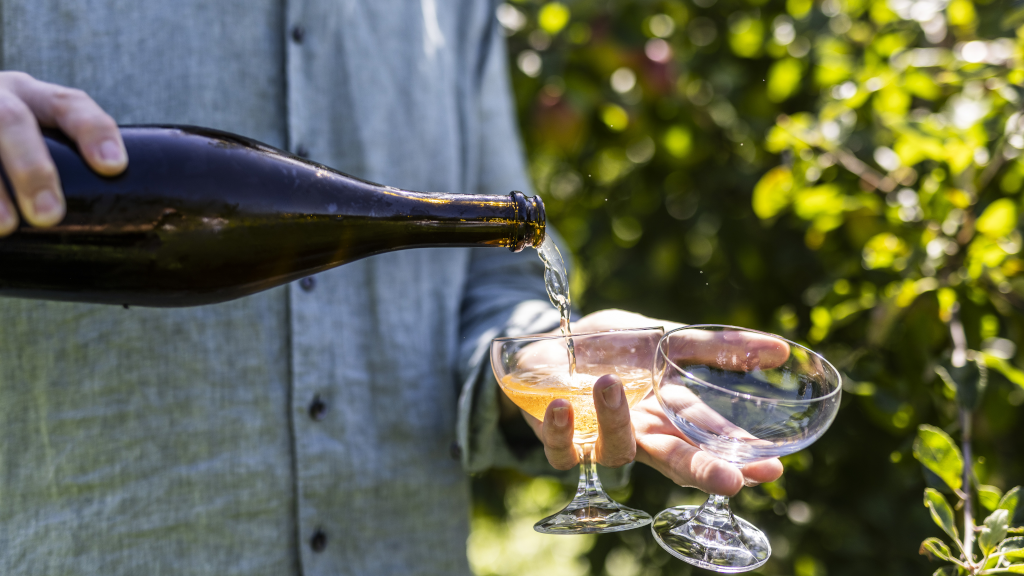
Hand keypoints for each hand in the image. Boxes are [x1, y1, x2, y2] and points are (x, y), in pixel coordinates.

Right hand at [0, 71, 127, 235]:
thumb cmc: (12, 147)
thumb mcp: (37, 140)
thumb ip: (68, 167)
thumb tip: (123, 232)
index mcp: (33, 96)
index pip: (69, 104)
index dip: (93, 131)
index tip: (113, 167)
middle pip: (12, 121)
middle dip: (32, 169)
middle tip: (49, 216)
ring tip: (6, 227)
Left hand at [513, 309, 784, 495]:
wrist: (550, 344)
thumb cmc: (611, 347)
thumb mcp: (664, 337)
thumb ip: (715, 347)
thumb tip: (781, 349)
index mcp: (668, 414)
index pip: (710, 440)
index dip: (739, 456)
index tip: (770, 467)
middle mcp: (639, 433)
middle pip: (675, 461)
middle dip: (704, 472)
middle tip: (732, 481)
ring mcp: (599, 441)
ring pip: (615, 451)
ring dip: (615, 421)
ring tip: (609, 384)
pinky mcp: (561, 440)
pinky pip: (561, 449)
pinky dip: (560, 431)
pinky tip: (561, 407)